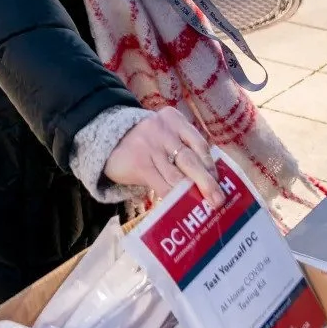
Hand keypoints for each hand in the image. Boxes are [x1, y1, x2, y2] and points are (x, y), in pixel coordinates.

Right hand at [103, 107, 218, 202]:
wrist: (107, 139)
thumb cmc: (145, 142)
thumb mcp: (164, 135)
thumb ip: (182, 147)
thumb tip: (209, 177)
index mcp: (174, 120)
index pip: (199, 144)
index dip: (211, 166)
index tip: (219, 183)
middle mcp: (163, 130)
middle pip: (191, 160)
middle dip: (207, 183)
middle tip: (218, 200)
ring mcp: (149, 146)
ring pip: (176, 176)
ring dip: (190, 194)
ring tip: (201, 207)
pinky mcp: (139, 164)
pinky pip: (160, 185)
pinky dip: (171, 197)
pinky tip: (178, 206)